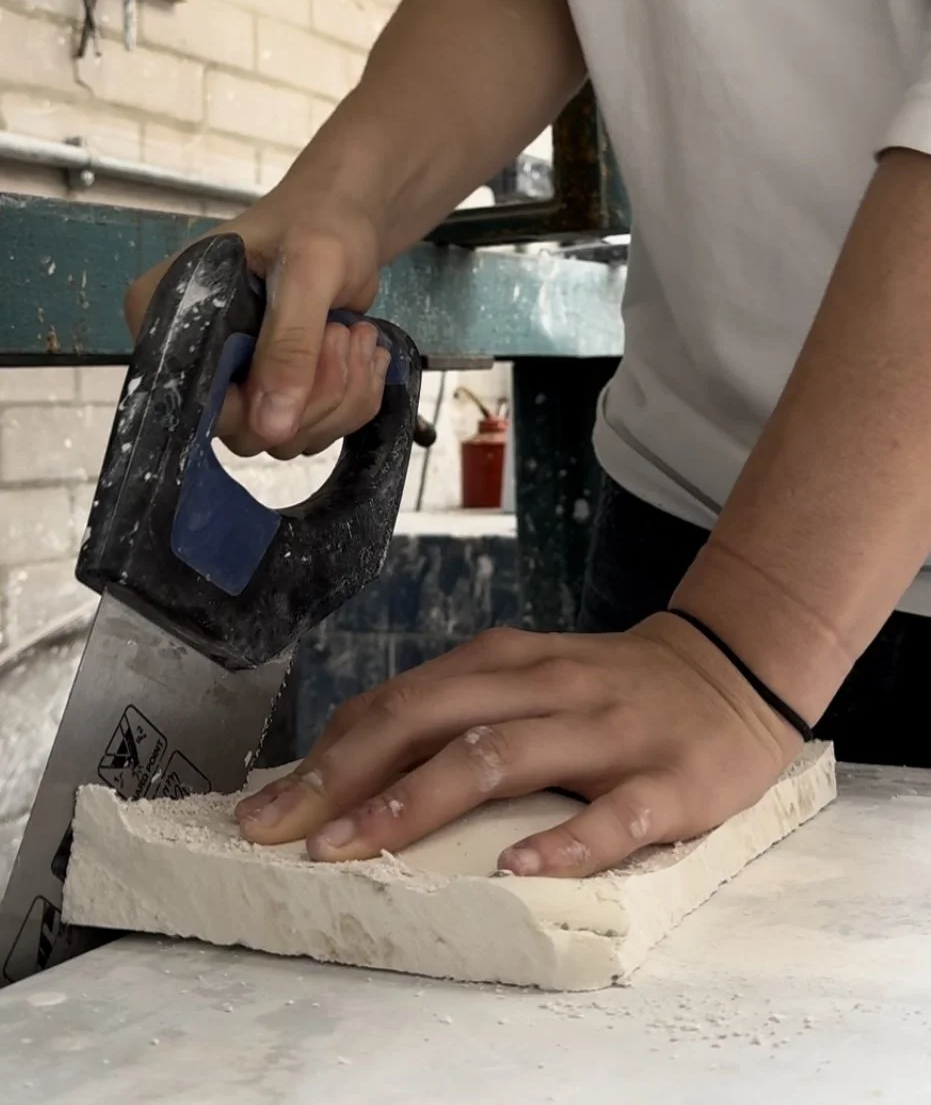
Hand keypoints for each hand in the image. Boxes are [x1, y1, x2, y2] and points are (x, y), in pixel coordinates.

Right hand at [123, 165, 390, 457]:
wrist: (348, 216)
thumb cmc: (318, 222)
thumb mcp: (308, 271)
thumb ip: (290, 344)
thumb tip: (272, 428)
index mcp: (165, 316)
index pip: (191, 400)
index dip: (256, 400)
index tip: (315, 348)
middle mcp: (189, 358)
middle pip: (245, 431)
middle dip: (314, 393)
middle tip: (344, 333)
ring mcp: (233, 381)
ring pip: (286, 437)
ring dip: (341, 394)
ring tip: (355, 333)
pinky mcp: (272, 392)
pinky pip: (313, 430)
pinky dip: (352, 398)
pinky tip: (361, 349)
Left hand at [235, 615, 800, 876]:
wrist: (732, 665)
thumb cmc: (607, 687)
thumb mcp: (525, 678)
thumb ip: (451, 711)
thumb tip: (345, 762)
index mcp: (503, 663)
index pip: (397, 702)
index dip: (326, 755)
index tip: (266, 809)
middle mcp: (544, 687)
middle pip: (430, 720)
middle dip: (347, 776)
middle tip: (283, 834)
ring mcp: (605, 730)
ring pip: (504, 756)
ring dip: (423, 799)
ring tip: (363, 844)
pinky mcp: (667, 779)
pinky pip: (613, 816)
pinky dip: (564, 841)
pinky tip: (520, 867)